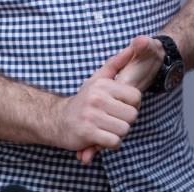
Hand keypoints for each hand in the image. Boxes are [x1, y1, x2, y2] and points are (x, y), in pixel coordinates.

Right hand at [49, 43, 142, 158]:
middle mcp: (97, 98)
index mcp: (102, 85)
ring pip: (124, 130)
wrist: (57, 120)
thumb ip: (115, 64)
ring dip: (117, 133)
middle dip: (125, 121)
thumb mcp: (97, 79)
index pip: (136, 97)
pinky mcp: (87, 133)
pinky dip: (110, 144)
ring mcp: (91, 116)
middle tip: (111, 119)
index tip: (119, 107)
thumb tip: (131, 48)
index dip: (131, 105)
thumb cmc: (83, 100)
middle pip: (132, 115)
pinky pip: (114, 142)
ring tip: (106, 128)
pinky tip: (101, 138)